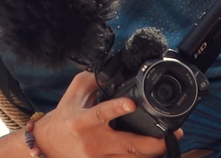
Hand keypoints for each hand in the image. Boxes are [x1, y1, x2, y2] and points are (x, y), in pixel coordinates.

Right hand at [32, 71, 182, 157]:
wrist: (48, 144)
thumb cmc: (64, 116)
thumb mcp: (74, 93)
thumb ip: (94, 80)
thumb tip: (116, 70)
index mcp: (82, 120)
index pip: (101, 114)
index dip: (117, 108)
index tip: (131, 103)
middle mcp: (91, 142)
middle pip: (127, 145)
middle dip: (152, 141)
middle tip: (171, 133)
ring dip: (152, 151)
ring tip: (169, 140)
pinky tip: (152, 152)